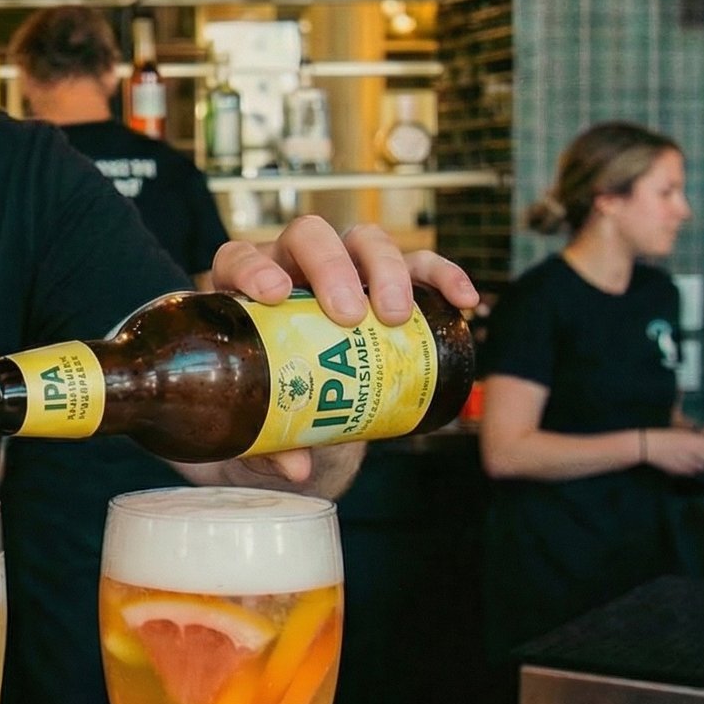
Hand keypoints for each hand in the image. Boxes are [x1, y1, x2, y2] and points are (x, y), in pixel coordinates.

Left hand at [207, 216, 480, 483]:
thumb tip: (297, 467)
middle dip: (331, 268)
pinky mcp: (386, 282)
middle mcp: (292, 268)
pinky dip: (442, 276)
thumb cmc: (272, 401)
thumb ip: (271, 443)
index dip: (253, 269)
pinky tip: (463, 300)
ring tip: (398, 316)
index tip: (273, 294)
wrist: (304, 401)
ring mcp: (342, 270)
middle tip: (349, 316)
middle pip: (309, 236)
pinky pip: (419, 265)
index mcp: (245, 292)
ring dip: (386, 269)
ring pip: (364, 241)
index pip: (240, 260)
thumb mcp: (264, 424)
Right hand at [643, 428, 703, 476]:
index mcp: (699, 442)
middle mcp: (697, 454)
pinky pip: (692, 472)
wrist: (650, 445)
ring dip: (702, 465)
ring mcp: (689, 464)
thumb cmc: (666, 435)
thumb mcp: (685, 433)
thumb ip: (699, 439)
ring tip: (693, 459)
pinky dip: (691, 469)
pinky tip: (684, 463)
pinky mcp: (682, 471)